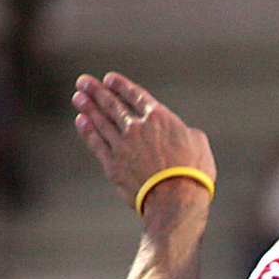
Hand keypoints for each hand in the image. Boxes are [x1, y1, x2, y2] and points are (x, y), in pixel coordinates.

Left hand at [71, 73, 215, 213]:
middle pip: (113, 105)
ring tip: (78, 97)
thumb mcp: (199, 144)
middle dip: (97, 91)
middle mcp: (137, 128)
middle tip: (83, 82)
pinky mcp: (113, 165)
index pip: (135, 96)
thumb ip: (185, 132)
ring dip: (88, 108)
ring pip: (101, 122)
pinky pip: (96, 143)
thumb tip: (182, 132)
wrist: (176, 200)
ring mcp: (122, 146)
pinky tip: (81, 122)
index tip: (109, 78)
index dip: (121, 86)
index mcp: (160, 118)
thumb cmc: (194, 173)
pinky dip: (88, 131)